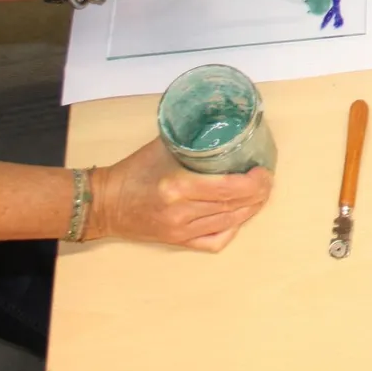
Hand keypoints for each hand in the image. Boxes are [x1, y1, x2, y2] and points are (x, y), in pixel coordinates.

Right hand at [88, 138, 272, 251]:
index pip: (228, 188)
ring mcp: (180, 231)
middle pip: (233, 206)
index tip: (263, 170)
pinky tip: (239, 216)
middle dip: (258, 194)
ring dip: (250, 209)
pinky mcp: (178, 242)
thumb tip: (226, 128)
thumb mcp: (163, 146)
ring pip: (229, 223)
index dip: (254, 182)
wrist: (104, 204)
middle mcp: (181, 212)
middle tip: (267, 180)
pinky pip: (214, 241)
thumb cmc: (133, 171)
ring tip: (260, 194)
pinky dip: (232, 229)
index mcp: (177, 187)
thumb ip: (193, 139)